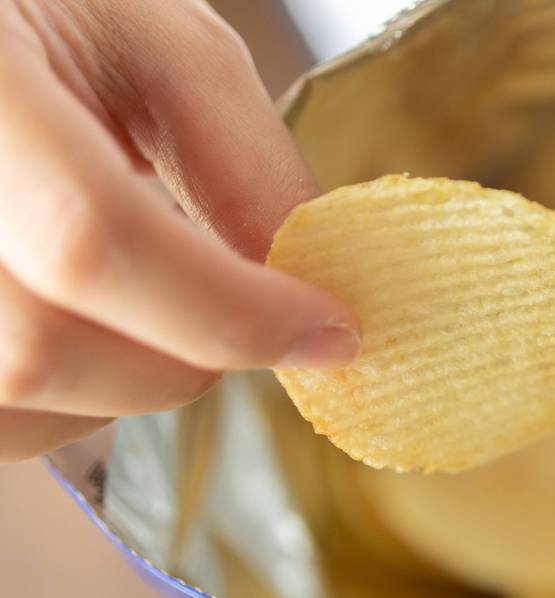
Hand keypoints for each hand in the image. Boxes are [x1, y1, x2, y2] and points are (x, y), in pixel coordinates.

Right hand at [0, 0, 359, 460]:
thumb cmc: (48, 6)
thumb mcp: (153, 43)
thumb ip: (239, 159)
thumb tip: (316, 282)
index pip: (91, 239)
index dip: (231, 310)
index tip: (330, 331)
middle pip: (41, 351)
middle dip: (187, 359)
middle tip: (253, 319)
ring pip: (11, 407)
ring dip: (123, 388)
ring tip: (158, 306)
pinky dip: (66, 400)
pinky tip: (96, 327)